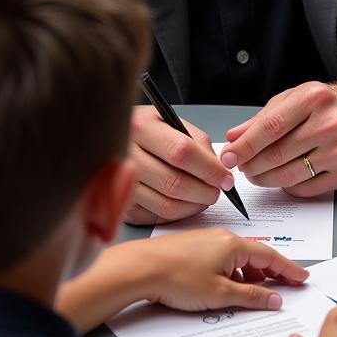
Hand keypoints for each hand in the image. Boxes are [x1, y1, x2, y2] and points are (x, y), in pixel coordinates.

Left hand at [56, 229, 308, 333]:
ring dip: (251, 275)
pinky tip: (229, 288)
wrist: (140, 268)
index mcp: (233, 244)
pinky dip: (233, 273)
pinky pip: (222, 259)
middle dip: (272, 273)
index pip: (271, 256)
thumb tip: (274, 298)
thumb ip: (251, 297)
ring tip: (258, 294)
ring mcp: (206, 241)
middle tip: (286, 287)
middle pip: (256, 255)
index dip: (289, 269)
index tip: (302, 277)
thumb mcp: (219, 294)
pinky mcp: (193, 249)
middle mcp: (222, 237)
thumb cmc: (176, 277)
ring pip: (238, 258)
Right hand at [123, 105, 236, 224]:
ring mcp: (119, 182)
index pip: (182, 152)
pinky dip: (179, 213)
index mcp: (141, 126)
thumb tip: (220, 168)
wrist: (111, 136)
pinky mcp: (122, 204)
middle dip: (205, 191)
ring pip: (167, 204)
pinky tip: (185, 202)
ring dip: (194, 205)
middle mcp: (126, 154)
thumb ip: (197, 142)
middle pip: (175, 183)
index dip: (209, 168)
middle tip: (218, 190)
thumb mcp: (170, 121)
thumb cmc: (147, 129)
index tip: (225, 177)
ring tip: (204, 197)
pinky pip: (157, 216)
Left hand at [220, 79, 336, 195]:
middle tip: (240, 166)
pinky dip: (287, 186)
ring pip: (289, 175)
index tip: (228, 156)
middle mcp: (330, 124)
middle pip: (278, 154)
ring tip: (256, 173)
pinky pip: (306, 188)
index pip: (270, 127)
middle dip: (251, 165)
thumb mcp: (292, 99)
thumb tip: (233, 139)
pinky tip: (282, 176)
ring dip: (265, 179)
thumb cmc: (325, 105)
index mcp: (313, 99)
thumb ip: (261, 119)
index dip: (245, 145)